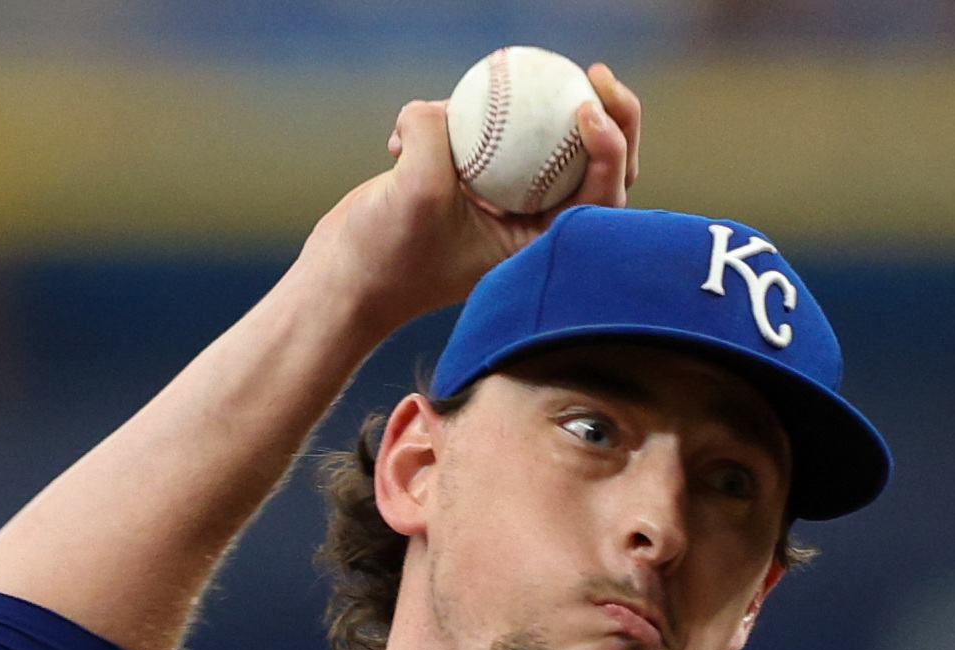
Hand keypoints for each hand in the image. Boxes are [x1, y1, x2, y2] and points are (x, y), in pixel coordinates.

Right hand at [301, 62, 641, 335]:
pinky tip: (427, 116)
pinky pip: (488, 133)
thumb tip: (448, 103)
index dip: (612, 146)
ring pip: (545, 144)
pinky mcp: (469, 180)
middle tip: (596, 74)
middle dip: (612, 117)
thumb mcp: (415, 192)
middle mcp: (529, 225)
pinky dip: (468, 114)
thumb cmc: (385, 254)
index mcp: (540, 247)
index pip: (602, 194)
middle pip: (593, 166)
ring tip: (542, 64)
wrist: (342, 279)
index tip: (587, 108)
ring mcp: (502, 201)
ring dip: (548, 105)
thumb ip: (437, 137)